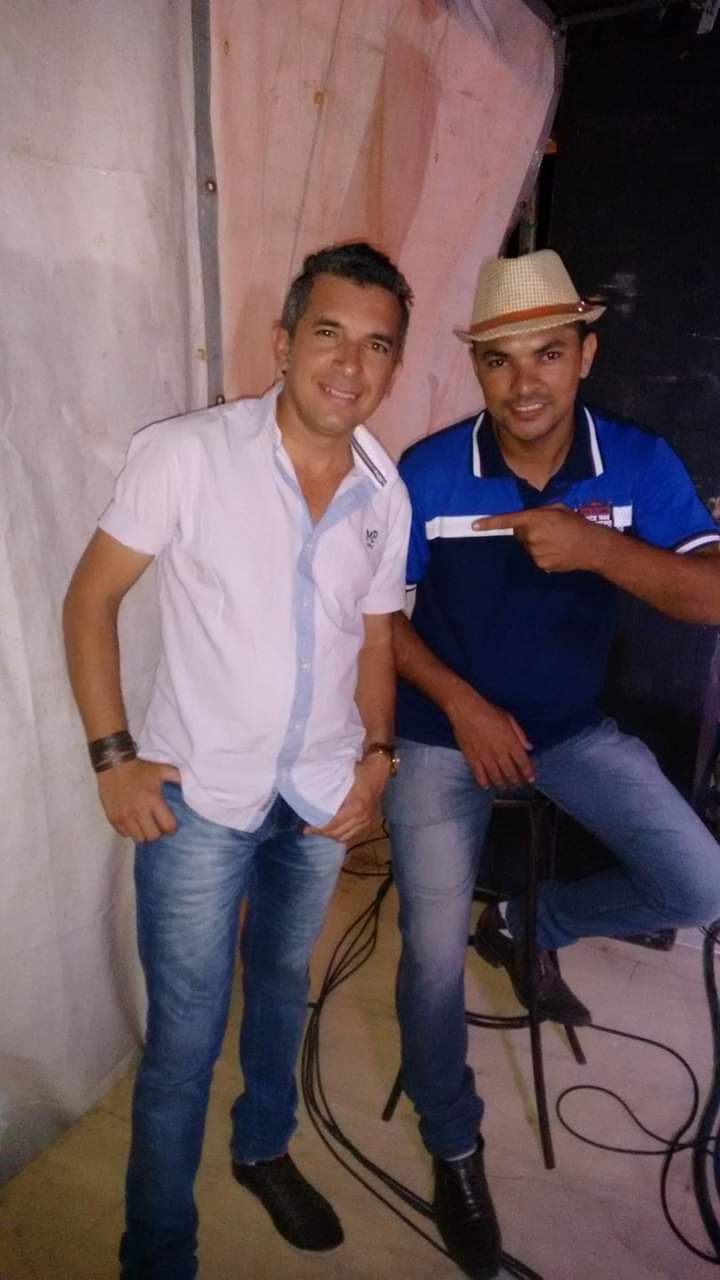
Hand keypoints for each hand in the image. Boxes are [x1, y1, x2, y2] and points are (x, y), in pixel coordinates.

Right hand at [97, 758, 180, 840]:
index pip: (167, 826)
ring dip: (143, 834)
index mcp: (153, 800)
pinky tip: (132, 823)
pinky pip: (124, 834)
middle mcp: (139, 811)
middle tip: (157, 827)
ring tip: (144, 826)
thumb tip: (189, 782)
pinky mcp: (113, 818)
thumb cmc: (139, 769)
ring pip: (138, 838)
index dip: (172, 829)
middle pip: (153, 836)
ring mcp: (125, 816)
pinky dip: (130, 831)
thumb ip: (176, 776)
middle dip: (158, 833)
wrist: (114, 765)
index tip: (171, 827)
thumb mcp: (161, 770)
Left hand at [304, 754, 388, 844]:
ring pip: (346, 837)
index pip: (335, 826)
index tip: (308, 829)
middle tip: (311, 830)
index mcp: (356, 806)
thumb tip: (313, 801)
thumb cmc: (360, 771)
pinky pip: (354, 834)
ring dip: (332, 836)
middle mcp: (362, 817)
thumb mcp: (344, 779)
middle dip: (324, 834)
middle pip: (339, 834)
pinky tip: (335, 830)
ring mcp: (368, 820)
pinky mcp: (370, 821)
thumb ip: (332, 792)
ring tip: (321, 831)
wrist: (380, 770)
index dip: (320, 830)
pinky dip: (343, 834)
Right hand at [446, 684, 533, 788]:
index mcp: (510, 742)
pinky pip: (479, 776)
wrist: (465, 710)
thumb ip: (520, 734)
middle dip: (517, 782)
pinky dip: (485, 783)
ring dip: (503, 785)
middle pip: (511, 773)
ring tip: (506, 787)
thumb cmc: (487, 711)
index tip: (531, 779)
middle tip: (519, 786)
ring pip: (496, 778)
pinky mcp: (472, 759)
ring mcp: (485, 757)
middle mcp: (499, 752)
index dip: (528, 773)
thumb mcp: (508, 718)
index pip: (523, 763)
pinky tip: (488, 785)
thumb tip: (528, 747)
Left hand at [472, 504, 610, 572]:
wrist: (592, 546)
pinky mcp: (541, 564)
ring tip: (556, 541)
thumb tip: (528, 517)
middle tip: (548, 530)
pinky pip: (536, 557)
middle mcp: (532, 536)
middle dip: (528, 530)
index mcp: (536, 518)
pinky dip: (543, 554)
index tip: (474, 526)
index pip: (508, 520)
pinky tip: (557, 551)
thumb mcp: (558, 509)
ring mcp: (536, 552)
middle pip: (519, 533)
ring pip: (528, 546)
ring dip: (536, 543)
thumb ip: (540, 511)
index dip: (490, 523)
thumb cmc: (576, 524)